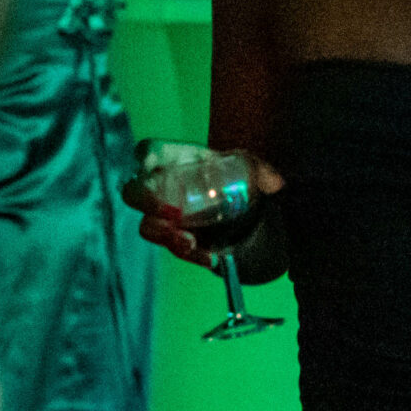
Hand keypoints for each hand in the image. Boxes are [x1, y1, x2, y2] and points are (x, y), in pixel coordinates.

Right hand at [119, 149, 284, 268]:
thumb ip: (260, 171)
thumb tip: (276, 183)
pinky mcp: (175, 239)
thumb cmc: (234, 175)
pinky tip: (209, 257)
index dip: (143, 158)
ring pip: (148, 227)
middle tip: (170, 214)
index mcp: (173, 160)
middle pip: (133, 193)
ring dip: (165, 235)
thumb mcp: (249, 168)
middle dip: (145, 203)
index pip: (146, 152)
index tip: (151, 165)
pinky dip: (190, 255)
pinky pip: (173, 248)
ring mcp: (163, 217)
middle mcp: (160, 187)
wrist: (241, 207)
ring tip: (190, 243)